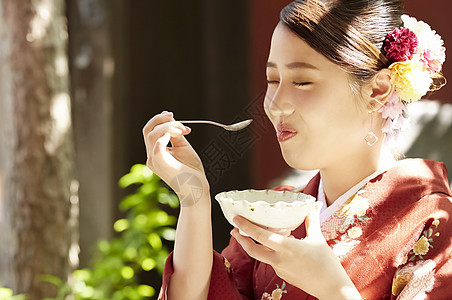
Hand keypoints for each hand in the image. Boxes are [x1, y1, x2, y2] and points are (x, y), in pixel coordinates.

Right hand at [143, 111, 208, 205]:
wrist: (197, 190)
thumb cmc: (192, 172)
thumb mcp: (183, 148)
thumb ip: (176, 135)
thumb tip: (172, 121)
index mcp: (155, 154)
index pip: (150, 132)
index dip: (160, 121)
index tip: (174, 117)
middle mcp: (151, 157)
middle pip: (147, 130)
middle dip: (160, 119)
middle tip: (174, 116)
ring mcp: (154, 161)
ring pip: (151, 134)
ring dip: (167, 126)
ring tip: (182, 129)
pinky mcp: (161, 164)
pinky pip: (157, 145)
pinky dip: (166, 134)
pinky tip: (178, 133)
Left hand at [231, 203, 360, 298]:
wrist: (331, 288)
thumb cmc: (326, 264)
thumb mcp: (317, 239)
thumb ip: (311, 220)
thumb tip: (313, 204)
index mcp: (288, 248)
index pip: (261, 236)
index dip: (246, 227)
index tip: (236, 219)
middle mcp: (280, 259)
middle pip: (252, 250)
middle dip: (240, 239)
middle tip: (233, 229)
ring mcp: (279, 268)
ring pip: (260, 255)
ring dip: (252, 245)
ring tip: (248, 234)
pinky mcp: (281, 274)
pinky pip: (271, 260)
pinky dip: (267, 251)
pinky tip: (272, 245)